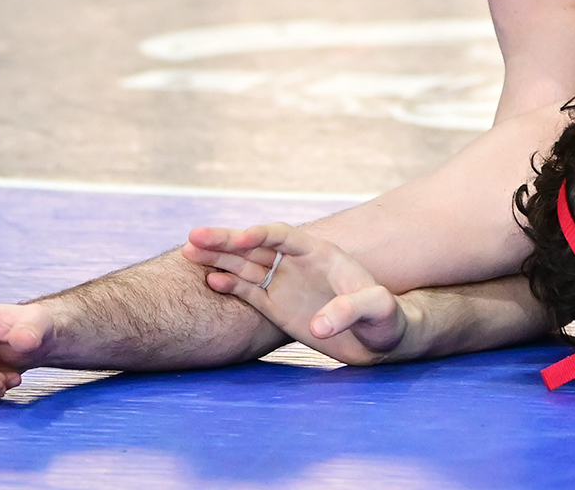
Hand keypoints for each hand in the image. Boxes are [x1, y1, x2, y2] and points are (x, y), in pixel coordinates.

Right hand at [184, 223, 408, 364]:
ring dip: (219, 258)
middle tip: (193, 236)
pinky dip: (229, 284)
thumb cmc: (386, 318)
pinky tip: (210, 280)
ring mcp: (286, 284)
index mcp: (321, 254)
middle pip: (256, 246)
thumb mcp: (378, 310)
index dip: (261, 235)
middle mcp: (298, 264)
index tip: (240, 240)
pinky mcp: (278, 306)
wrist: (380, 339)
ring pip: (246, 265)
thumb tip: (319, 326)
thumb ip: (351, 310)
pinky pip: (248, 291)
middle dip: (226, 240)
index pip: (285, 236)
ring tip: (189, 252)